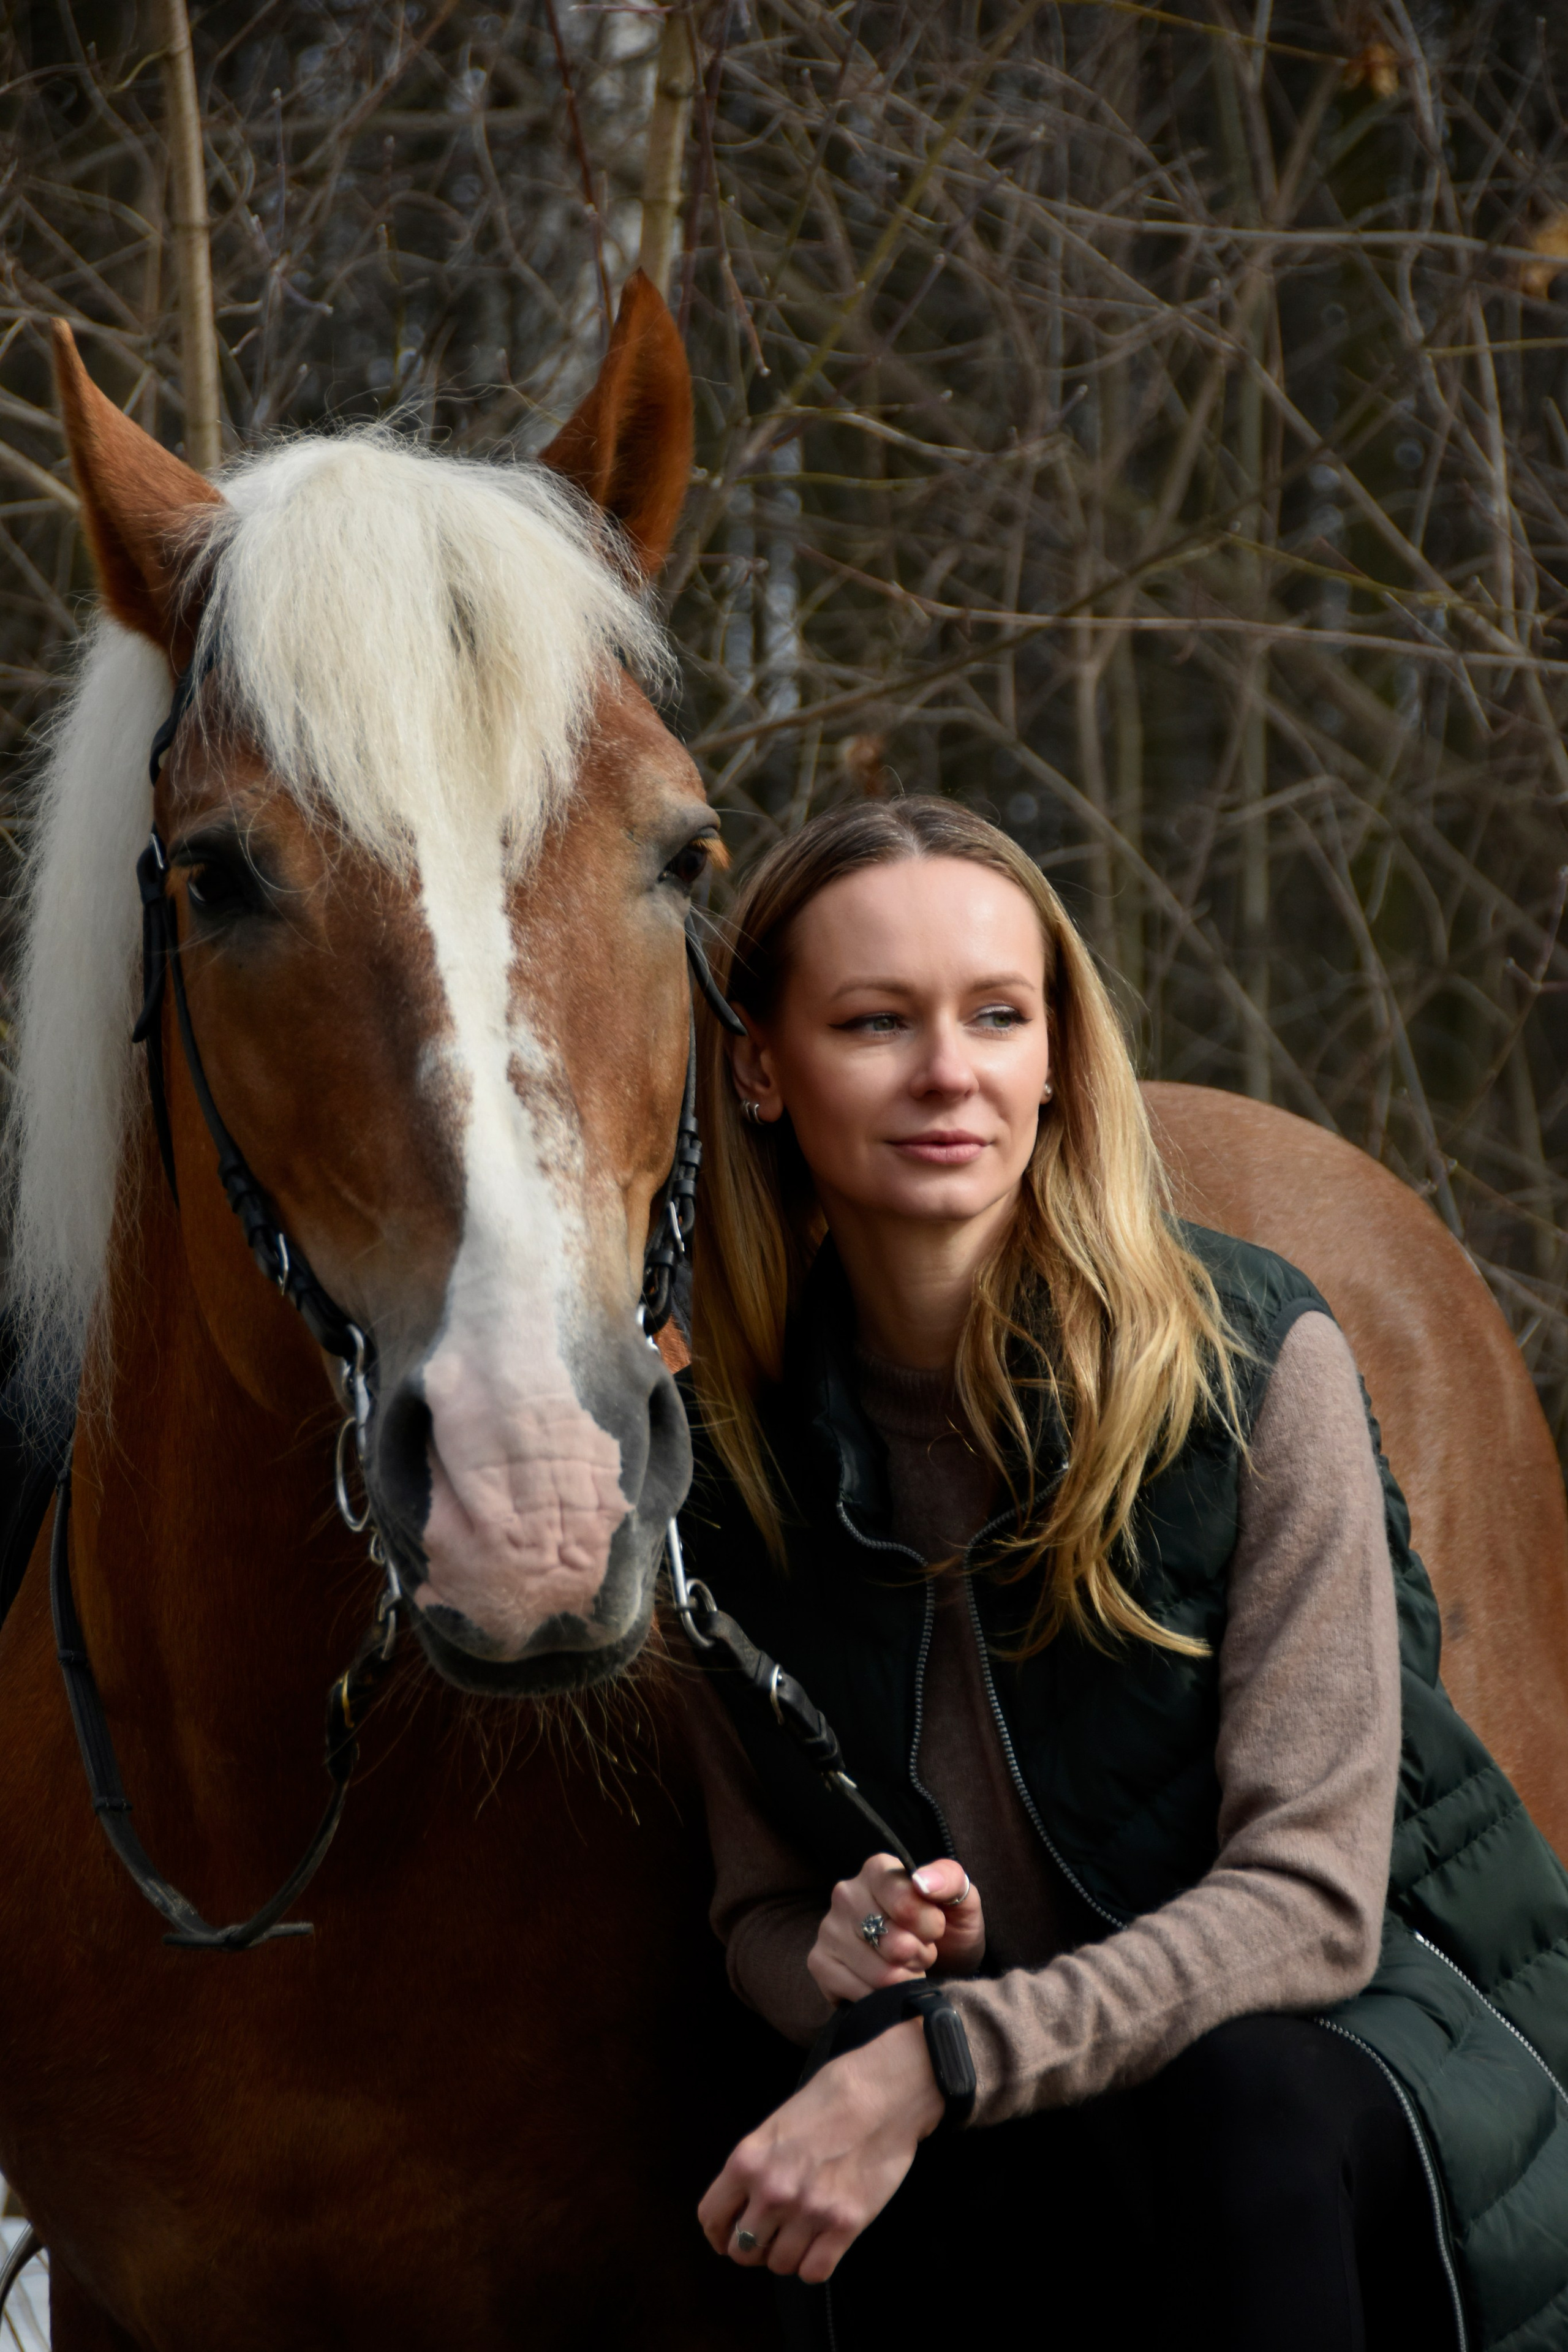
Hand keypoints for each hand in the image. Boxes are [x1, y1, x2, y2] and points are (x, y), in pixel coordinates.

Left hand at [698, 2018, 942, 2279]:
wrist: (882, 2092)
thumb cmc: (830, 2098)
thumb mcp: (776, 2125)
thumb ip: (756, 2166)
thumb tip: (747, 2204)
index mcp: (748, 2161)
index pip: (711, 2217)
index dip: (718, 2232)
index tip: (728, 2235)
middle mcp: (773, 2191)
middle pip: (743, 2251)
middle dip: (754, 2247)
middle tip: (770, 2236)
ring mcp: (809, 2211)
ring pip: (780, 2265)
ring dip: (787, 2255)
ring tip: (800, 2235)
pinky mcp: (845, 2225)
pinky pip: (815, 2272)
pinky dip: (814, 2265)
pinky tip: (822, 2245)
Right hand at [807, 1852, 984, 2004]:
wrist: (938, 1963)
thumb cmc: (948, 1927)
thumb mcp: (961, 1900)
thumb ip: (949, 1880)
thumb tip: (922, 1882)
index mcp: (877, 1870)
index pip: (905, 1904)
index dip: (930, 1926)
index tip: (937, 1928)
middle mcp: (846, 1894)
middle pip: (892, 1943)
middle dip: (919, 1956)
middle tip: (921, 1952)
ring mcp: (829, 1929)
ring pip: (878, 1973)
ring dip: (904, 1979)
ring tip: (907, 1967)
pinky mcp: (819, 1963)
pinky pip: (858, 1993)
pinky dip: (882, 1998)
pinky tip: (886, 1986)